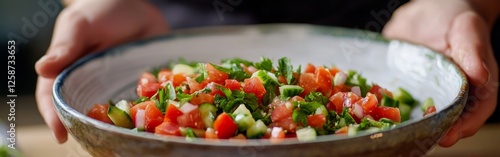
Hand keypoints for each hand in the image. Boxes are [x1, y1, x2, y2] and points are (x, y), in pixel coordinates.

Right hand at [35, 0, 168, 142]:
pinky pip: (145, 98)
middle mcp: (92, 83)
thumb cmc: (98, 11)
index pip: (56, 98)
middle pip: (86, 111)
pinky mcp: (142, 81)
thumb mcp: (79, 25)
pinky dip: (149, 106)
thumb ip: (65, 47)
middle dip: (91, 125)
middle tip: (98, 137)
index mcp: (69, 72)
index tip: (61, 134)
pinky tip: (155, 114)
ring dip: (121, 122)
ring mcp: (118, 84)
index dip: (55, 117)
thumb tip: (42, 69)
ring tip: (125, 133)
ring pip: (117, 111)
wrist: (132, 2)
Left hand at [383, 0, 498, 146]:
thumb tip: (480, 76)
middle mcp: (446, 97)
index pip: (471, 116)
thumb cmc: (457, 22)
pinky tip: (367, 105)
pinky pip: (389, 99)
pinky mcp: (400, 86)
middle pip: (440, 121)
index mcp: (473, 90)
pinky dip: (379, 104)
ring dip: (399, 121)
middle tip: (412, 135)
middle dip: (427, 130)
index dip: (459, 128)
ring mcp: (421, 94)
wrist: (432, 11)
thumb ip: (473, 53)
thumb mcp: (467, 32)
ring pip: (412, 115)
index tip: (446, 136)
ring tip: (387, 126)